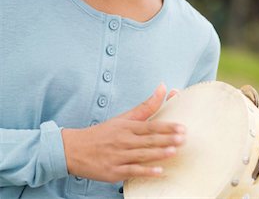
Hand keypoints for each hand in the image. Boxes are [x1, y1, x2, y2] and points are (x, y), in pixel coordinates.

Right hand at [62, 84, 185, 182]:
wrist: (75, 149)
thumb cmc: (103, 133)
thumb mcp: (122, 118)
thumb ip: (145, 107)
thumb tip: (163, 87)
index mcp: (127, 127)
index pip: (150, 126)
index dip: (166, 127)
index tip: (181, 127)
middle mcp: (123, 141)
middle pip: (148, 140)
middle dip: (166, 139)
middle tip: (183, 138)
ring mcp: (119, 156)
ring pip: (142, 155)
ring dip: (158, 153)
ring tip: (174, 152)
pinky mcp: (114, 171)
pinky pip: (132, 171)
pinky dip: (145, 171)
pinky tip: (158, 171)